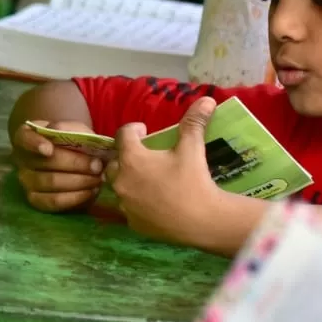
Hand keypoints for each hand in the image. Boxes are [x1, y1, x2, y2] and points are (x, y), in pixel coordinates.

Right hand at [12, 120, 104, 211]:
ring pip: (50, 182)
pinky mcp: (36, 200)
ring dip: (79, 181)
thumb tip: (67, 135)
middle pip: (46, 162)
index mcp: (27, 137)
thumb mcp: (76, 130)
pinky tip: (91, 191)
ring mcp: (26, 181)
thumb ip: (71, 130)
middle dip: (75, 164)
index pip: (25, 138)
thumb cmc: (74, 142)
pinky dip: (75, 197)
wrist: (75, 161)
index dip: (35, 144)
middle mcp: (22, 160)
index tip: (48, 149)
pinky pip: (54, 201)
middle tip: (97, 165)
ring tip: (98, 178)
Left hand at [105, 97, 223, 247]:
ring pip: (120, 186)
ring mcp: (125, 204)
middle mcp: (121, 180)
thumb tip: (206, 99)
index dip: (134, 129)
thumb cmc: (193, 180)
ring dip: (131, 180)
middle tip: (146, 156)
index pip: (123, 135)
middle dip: (127, 156)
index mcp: (132, 159)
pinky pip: (130, 207)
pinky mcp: (133, 222)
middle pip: (115, 162)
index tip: (145, 131)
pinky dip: (138, 201)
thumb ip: (194, 122)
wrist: (201, 220)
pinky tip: (155, 202)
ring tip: (151, 180)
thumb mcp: (192, 148)